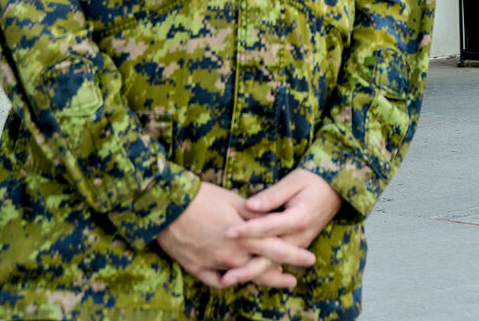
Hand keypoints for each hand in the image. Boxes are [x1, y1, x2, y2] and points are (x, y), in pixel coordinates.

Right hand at [156, 181, 316, 290]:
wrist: (168, 206)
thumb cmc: (202, 197)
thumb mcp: (232, 199)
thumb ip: (253, 213)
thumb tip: (270, 218)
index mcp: (244, 236)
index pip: (276, 248)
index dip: (294, 255)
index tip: (310, 259)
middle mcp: (232, 254)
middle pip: (262, 269)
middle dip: (280, 276)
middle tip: (294, 281)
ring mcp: (214, 264)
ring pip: (242, 277)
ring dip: (257, 279)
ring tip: (271, 281)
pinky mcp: (196, 268)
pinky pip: (216, 282)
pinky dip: (229, 281)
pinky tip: (237, 280)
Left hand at [219, 169, 344, 287]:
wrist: (335, 191)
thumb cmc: (312, 181)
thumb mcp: (293, 181)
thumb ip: (271, 195)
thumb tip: (249, 205)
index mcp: (299, 218)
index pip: (268, 227)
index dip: (247, 230)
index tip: (227, 232)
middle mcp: (300, 236)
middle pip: (270, 257)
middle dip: (247, 269)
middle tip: (225, 278)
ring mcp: (299, 244)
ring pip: (273, 264)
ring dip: (251, 273)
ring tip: (228, 280)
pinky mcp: (296, 246)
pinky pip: (277, 261)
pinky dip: (260, 269)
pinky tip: (243, 275)